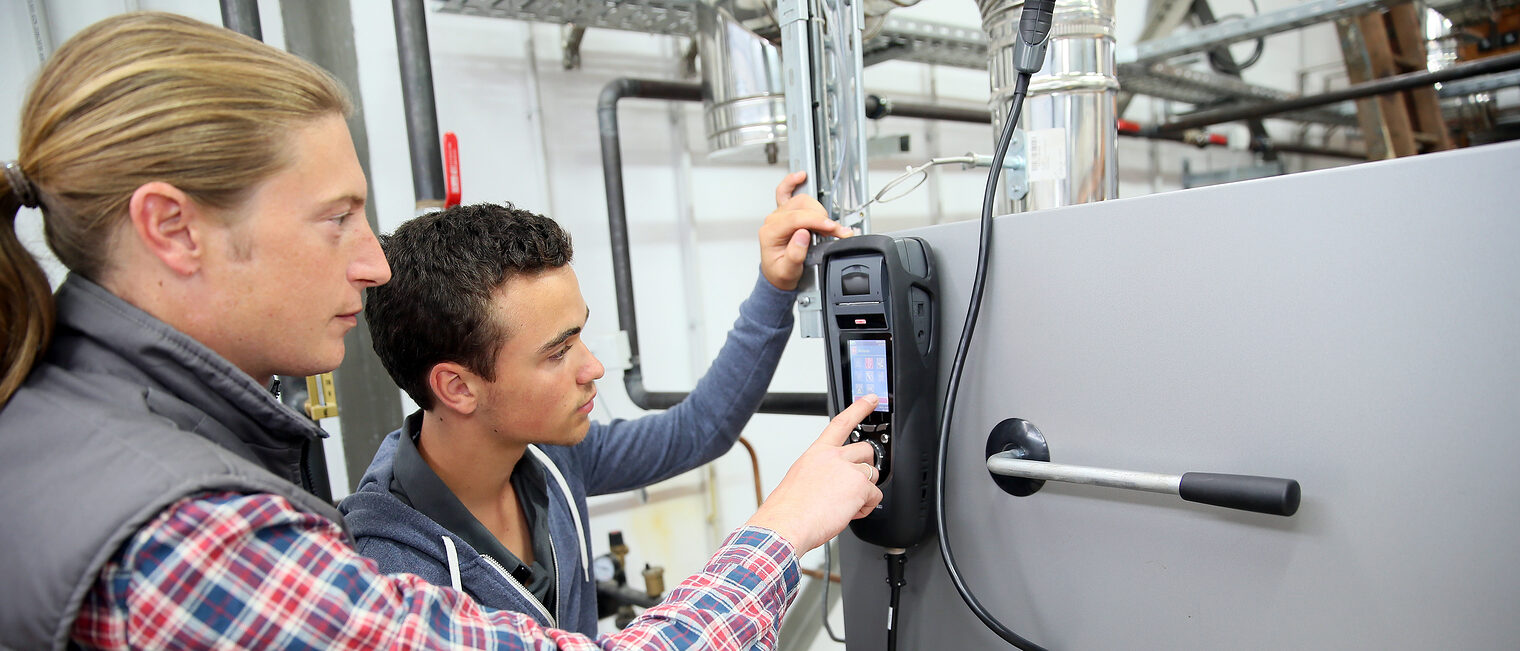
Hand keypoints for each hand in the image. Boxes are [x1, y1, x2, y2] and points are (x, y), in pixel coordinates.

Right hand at [745, 395, 883, 554]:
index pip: (841, 423)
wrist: (786, 524)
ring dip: (863, 491)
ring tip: (843, 505)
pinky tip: (848, 513)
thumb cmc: (788, 509)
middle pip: (865, 451)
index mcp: (817, 453)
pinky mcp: (859, 485)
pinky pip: (875, 496)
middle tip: (851, 486)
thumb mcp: (800, 480)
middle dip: (864, 468)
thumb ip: (819, 474)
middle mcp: (833, 456)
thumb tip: (830, 485)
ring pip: (872, 474)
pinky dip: (866, 507)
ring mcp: (847, 469)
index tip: (870, 399)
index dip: (859, 408)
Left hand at [758, 171, 854, 290]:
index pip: (796, 219)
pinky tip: (800, 176)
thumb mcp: (788, 271)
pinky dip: (792, 182)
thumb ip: (794, 254)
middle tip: (835, 231)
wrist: (777, 276)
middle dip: (822, 218)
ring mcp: (779, 214)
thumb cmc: (781, 273)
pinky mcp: (786, 213)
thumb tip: (803, 234)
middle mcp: (774, 220)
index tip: (832, 227)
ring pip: (802, 200)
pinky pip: (785, 192)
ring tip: (828, 225)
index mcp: (771, 233)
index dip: (817, 221)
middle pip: (801, 207)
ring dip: (818, 210)